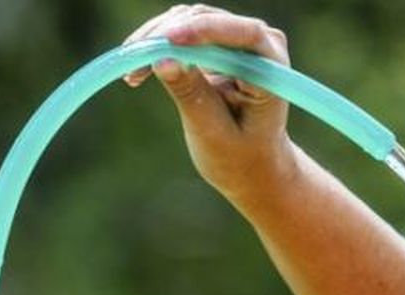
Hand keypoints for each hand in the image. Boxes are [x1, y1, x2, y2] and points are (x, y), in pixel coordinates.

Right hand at [122, 5, 295, 204]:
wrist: (251, 165)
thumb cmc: (240, 157)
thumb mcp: (212, 133)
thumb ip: (191, 95)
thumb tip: (161, 60)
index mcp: (272, 69)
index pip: (244, 34)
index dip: (205, 31)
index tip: (168, 41)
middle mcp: (261, 44)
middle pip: (210, 20)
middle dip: (168, 36)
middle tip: (132, 63)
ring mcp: (239, 39)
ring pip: (191, 19)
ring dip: (156, 40)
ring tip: (131, 72)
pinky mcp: (218, 42)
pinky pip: (183, 29)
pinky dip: (158, 46)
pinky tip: (138, 71)